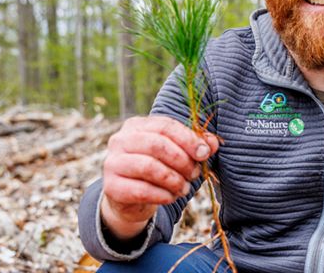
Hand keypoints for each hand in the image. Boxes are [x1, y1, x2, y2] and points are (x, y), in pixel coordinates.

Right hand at [100, 115, 218, 239]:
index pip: (165, 125)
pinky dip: (162, 195)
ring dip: (174, 180)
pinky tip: (171, 197)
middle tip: (195, 173)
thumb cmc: (158, 169)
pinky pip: (141, 190)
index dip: (188, 139)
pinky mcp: (111, 186)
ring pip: (149, 167)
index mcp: (137, 125)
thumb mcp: (177, 154)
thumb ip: (196, 146)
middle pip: (157, 145)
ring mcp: (112, 162)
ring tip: (185, 188)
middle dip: (182, 161)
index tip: (204, 153)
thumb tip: (212, 143)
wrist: (132, 198)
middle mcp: (120, 140)